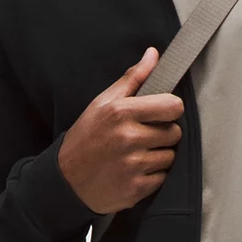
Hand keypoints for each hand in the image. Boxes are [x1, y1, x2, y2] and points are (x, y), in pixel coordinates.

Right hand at [57, 46, 184, 215]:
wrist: (67, 180)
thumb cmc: (86, 137)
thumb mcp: (102, 103)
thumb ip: (132, 78)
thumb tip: (153, 54)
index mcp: (121, 112)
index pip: (173, 106)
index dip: (170, 109)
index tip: (161, 113)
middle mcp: (129, 138)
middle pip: (175, 133)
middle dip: (163, 134)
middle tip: (144, 136)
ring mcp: (133, 165)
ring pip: (170, 156)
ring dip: (159, 155)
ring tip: (138, 153)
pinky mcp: (137, 188)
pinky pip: (163, 177)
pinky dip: (153, 175)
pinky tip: (135, 170)